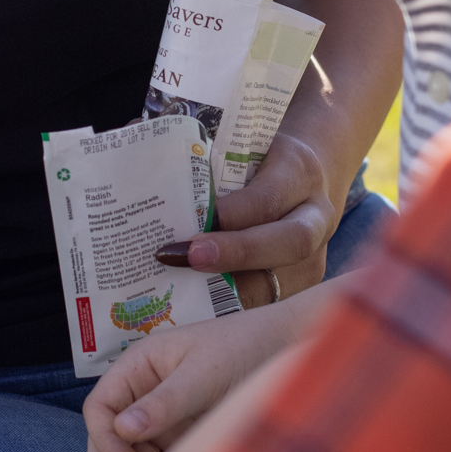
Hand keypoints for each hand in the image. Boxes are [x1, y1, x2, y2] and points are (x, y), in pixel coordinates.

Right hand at [84, 294, 321, 451]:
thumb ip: (164, 402)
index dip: (104, 438)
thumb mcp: (204, 375)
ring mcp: (163, 415)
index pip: (101, 407)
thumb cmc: (244, 347)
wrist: (288, 348)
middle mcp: (144, 392)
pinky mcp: (184, 433)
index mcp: (138, 367)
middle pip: (109, 435)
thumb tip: (121, 429)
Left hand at [154, 130, 339, 307]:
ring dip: (231, 294)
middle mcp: (316, 216)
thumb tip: (133, 137)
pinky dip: (234, 312)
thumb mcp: (242, 141)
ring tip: (184, 296)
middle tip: (187, 257)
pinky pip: (272, 304)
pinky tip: (198, 314)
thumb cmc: (261, 158)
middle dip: (237, 254)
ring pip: (284, 283)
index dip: (233, 214)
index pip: (269, 197)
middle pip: (289, 242)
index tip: (194, 223)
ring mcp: (316, 256)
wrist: (307, 177)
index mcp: (299, 172)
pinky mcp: (305, 285)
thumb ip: (199, 147)